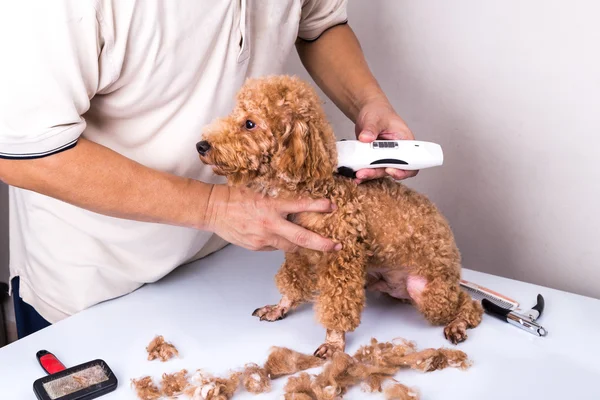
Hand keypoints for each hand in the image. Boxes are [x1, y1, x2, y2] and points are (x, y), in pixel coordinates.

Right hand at [205, 185, 340, 252]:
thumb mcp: (259, 192)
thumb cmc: (234, 196)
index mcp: (270, 206)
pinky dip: (281, 242)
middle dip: (322, 243)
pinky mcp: (256, 247)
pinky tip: (280, 236)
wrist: (212, 209)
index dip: (318, 206)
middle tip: (336, 246)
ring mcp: (263, 239)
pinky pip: (275, 247)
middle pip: (301, 238)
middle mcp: (269, 225)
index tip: (332, 207)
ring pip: (290, 246)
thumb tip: (296, 206)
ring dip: (302, 244)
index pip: (300, 206)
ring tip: (313, 243)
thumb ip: (277, 201)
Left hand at [354, 99, 417, 182]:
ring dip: (370, 174)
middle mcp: (397, 151)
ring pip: (381, 171)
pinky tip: (355, 174)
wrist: (369, 113)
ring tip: (358, 175)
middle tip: (365, 173)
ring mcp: (386, 156)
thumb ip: (371, 128)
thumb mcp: (375, 118)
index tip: (389, 170)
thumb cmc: (378, 112)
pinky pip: (371, 168)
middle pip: (394, 169)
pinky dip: (364, 171)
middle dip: (379, 173)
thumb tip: (366, 137)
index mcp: (405, 141)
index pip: (411, 161)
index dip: (403, 170)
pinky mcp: (375, 159)